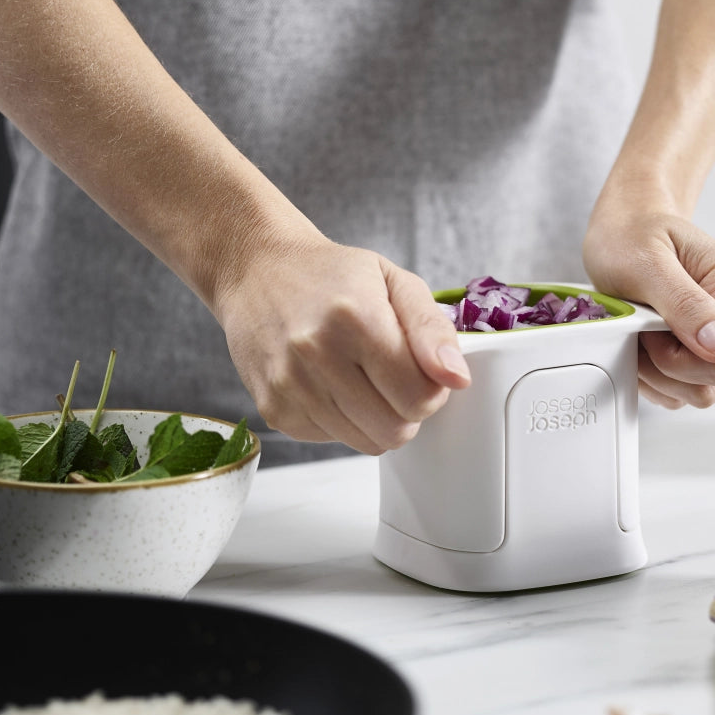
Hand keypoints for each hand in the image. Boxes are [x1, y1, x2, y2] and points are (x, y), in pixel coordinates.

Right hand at [213, 238, 470, 453]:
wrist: (257, 270)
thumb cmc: (330, 275)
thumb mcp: (395, 282)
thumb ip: (433, 330)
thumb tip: (456, 377)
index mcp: (356, 319)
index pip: (419, 397)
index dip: (432, 390)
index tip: (421, 371)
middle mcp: (316, 354)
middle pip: (395, 430)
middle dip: (407, 410)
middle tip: (395, 378)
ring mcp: (290, 386)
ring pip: (365, 443)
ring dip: (376, 418)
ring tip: (362, 377)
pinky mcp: (274, 408)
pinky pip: (331, 439)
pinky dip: (342, 420)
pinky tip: (331, 383)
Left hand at [583, 204, 714, 408]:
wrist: (627, 232)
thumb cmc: (634, 237)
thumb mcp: (647, 262)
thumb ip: (685, 304)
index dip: (677, 358)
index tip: (648, 325)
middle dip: (665, 364)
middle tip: (640, 325)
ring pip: (700, 391)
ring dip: (658, 371)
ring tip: (642, 329)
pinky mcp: (714, 353)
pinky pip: (687, 389)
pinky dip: (657, 375)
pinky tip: (646, 341)